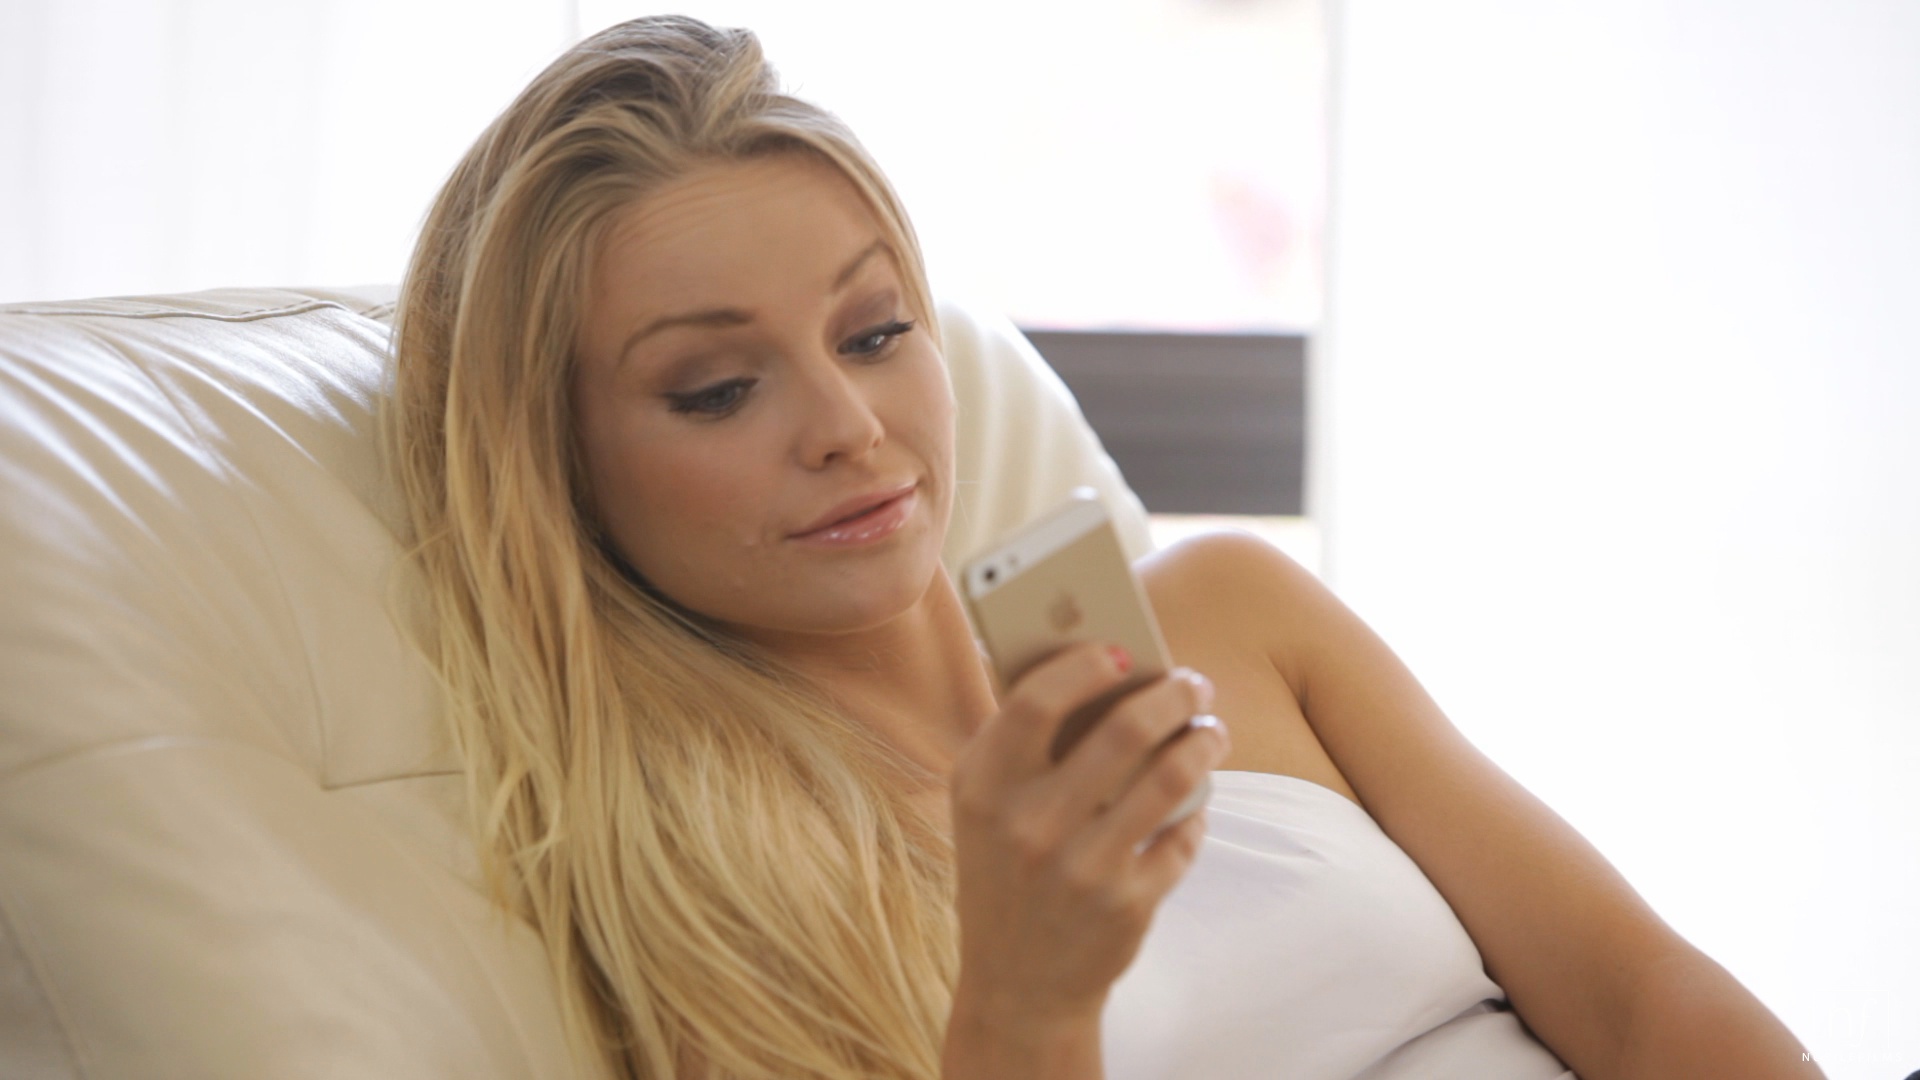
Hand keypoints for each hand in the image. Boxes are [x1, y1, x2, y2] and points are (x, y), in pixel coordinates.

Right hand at [945, 641, 1229, 1046]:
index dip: (1083, 666)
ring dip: (1203, 743)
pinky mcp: (1126, 906)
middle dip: (1172, 695)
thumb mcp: (986, 808)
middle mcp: (1028, 826)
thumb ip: (1022, 742)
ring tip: (1211, 732)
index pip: (1034, 702)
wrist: (1017, 987)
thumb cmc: (1005, 869)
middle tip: (1194, 683)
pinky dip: (1197, 812)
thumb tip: (1102, 665)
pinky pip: (1184, 836)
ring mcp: (1080, 869)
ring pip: (1170, 778)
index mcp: (983, 789)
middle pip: (1121, 731)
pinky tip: (1194, 803)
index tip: (1123, 651)